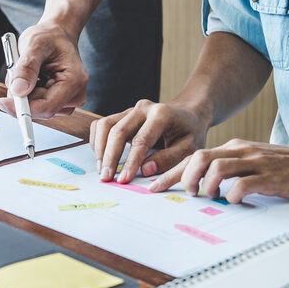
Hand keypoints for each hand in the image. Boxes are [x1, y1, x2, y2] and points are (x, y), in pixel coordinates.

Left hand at [0, 21, 87, 119]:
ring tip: (27, 69)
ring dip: (23, 92)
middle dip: (21, 94)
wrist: (56, 36)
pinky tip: (31, 77)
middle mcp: (74, 96)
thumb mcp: (35, 44)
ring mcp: (67, 102)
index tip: (1, 102)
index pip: (47, 107)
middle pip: (39, 109)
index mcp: (74, 81)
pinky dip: (26, 92)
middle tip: (15, 69)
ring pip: (34, 108)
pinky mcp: (58, 104)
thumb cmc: (49, 37)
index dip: (22, 108)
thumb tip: (18, 90)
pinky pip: (34, 105)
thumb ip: (26, 67)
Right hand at [90, 99, 209, 182]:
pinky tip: (102, 157)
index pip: (140, 140)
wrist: (188, 114)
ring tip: (102, 170)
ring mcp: (130, 109)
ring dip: (100, 148)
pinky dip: (98, 141)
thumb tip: (145, 170)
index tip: (124, 179)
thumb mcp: (189, 148)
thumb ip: (169, 159)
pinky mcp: (122, 114)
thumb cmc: (190, 133)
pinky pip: (102, 124)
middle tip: (106, 177)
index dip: (130, 162)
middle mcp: (143, 108)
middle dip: (110, 157)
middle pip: (117, 131)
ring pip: (105, 125)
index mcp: (161, 114)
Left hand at [148, 139, 288, 201]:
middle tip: (180, 194)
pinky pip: (243, 184)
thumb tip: (203, 187)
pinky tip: (234, 201)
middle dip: (182, 177)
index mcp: (235, 147)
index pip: (195, 156)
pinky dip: (233, 194)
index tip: (154, 187)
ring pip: (217, 167)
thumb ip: (231, 170)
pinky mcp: (270, 176)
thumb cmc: (288, 168)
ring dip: (206, 185)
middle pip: (200, 157)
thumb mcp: (253, 162)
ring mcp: (256, 162)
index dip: (171, 172)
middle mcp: (241, 151)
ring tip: (208, 196)